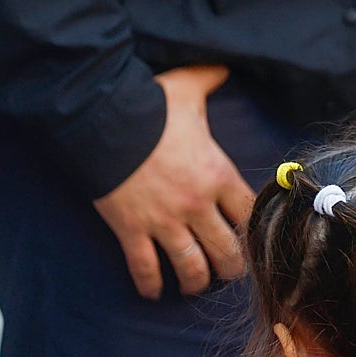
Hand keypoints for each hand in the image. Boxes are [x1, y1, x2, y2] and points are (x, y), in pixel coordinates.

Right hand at [93, 65, 252, 298]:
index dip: (254, 233)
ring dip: (196, 282)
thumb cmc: (147, 105)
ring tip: (194, 285)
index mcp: (218, 175)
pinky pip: (145, 270)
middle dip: (230, 268)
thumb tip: (221, 64)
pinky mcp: (132, 231)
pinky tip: (153, 293)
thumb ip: (208, 78)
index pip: (250, 216)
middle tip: (226, 270)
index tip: (250, 239)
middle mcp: (197, 206)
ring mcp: (164, 222)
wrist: (102, 119)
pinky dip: (150, 286)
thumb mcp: (185, 89)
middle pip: (227, 254)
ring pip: (192, 270)